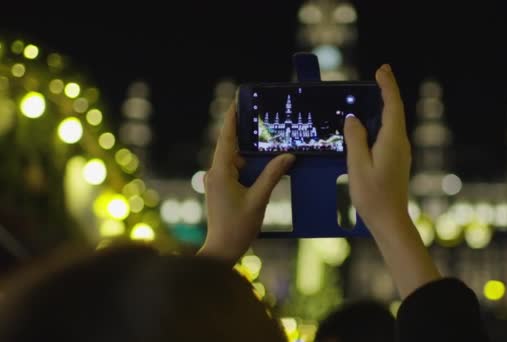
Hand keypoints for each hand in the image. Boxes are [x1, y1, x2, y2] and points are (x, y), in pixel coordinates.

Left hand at [198, 103, 294, 263]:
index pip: (226, 139)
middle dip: (249, 139)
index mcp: (220, 172)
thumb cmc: (238, 227)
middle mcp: (214, 174)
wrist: (222, 250)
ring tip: (271, 151)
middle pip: (232, 149)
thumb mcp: (259, 199)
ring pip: (236, 161)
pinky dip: (249, 169)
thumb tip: (287, 156)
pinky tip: (264, 170)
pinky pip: (235, 172)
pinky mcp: (220, 189)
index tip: (236, 103)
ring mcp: (216, 182)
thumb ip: (273, 175)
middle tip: (264, 124)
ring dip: (252, 158)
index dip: (232, 119)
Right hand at [344, 64, 410, 229]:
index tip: (381, 70)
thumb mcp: (357, 166)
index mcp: (392, 141)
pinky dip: (380, 122)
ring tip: (372, 94)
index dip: (387, 86)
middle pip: (394, 111)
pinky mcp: (396, 161)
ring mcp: (400, 153)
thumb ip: (355, 139)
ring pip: (392, 123)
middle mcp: (400, 144)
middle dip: (387, 91)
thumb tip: (353, 119)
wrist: (390, 220)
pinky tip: (369, 125)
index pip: (392, 105)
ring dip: (383, 106)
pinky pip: (389, 134)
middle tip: (379, 74)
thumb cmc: (373, 196)